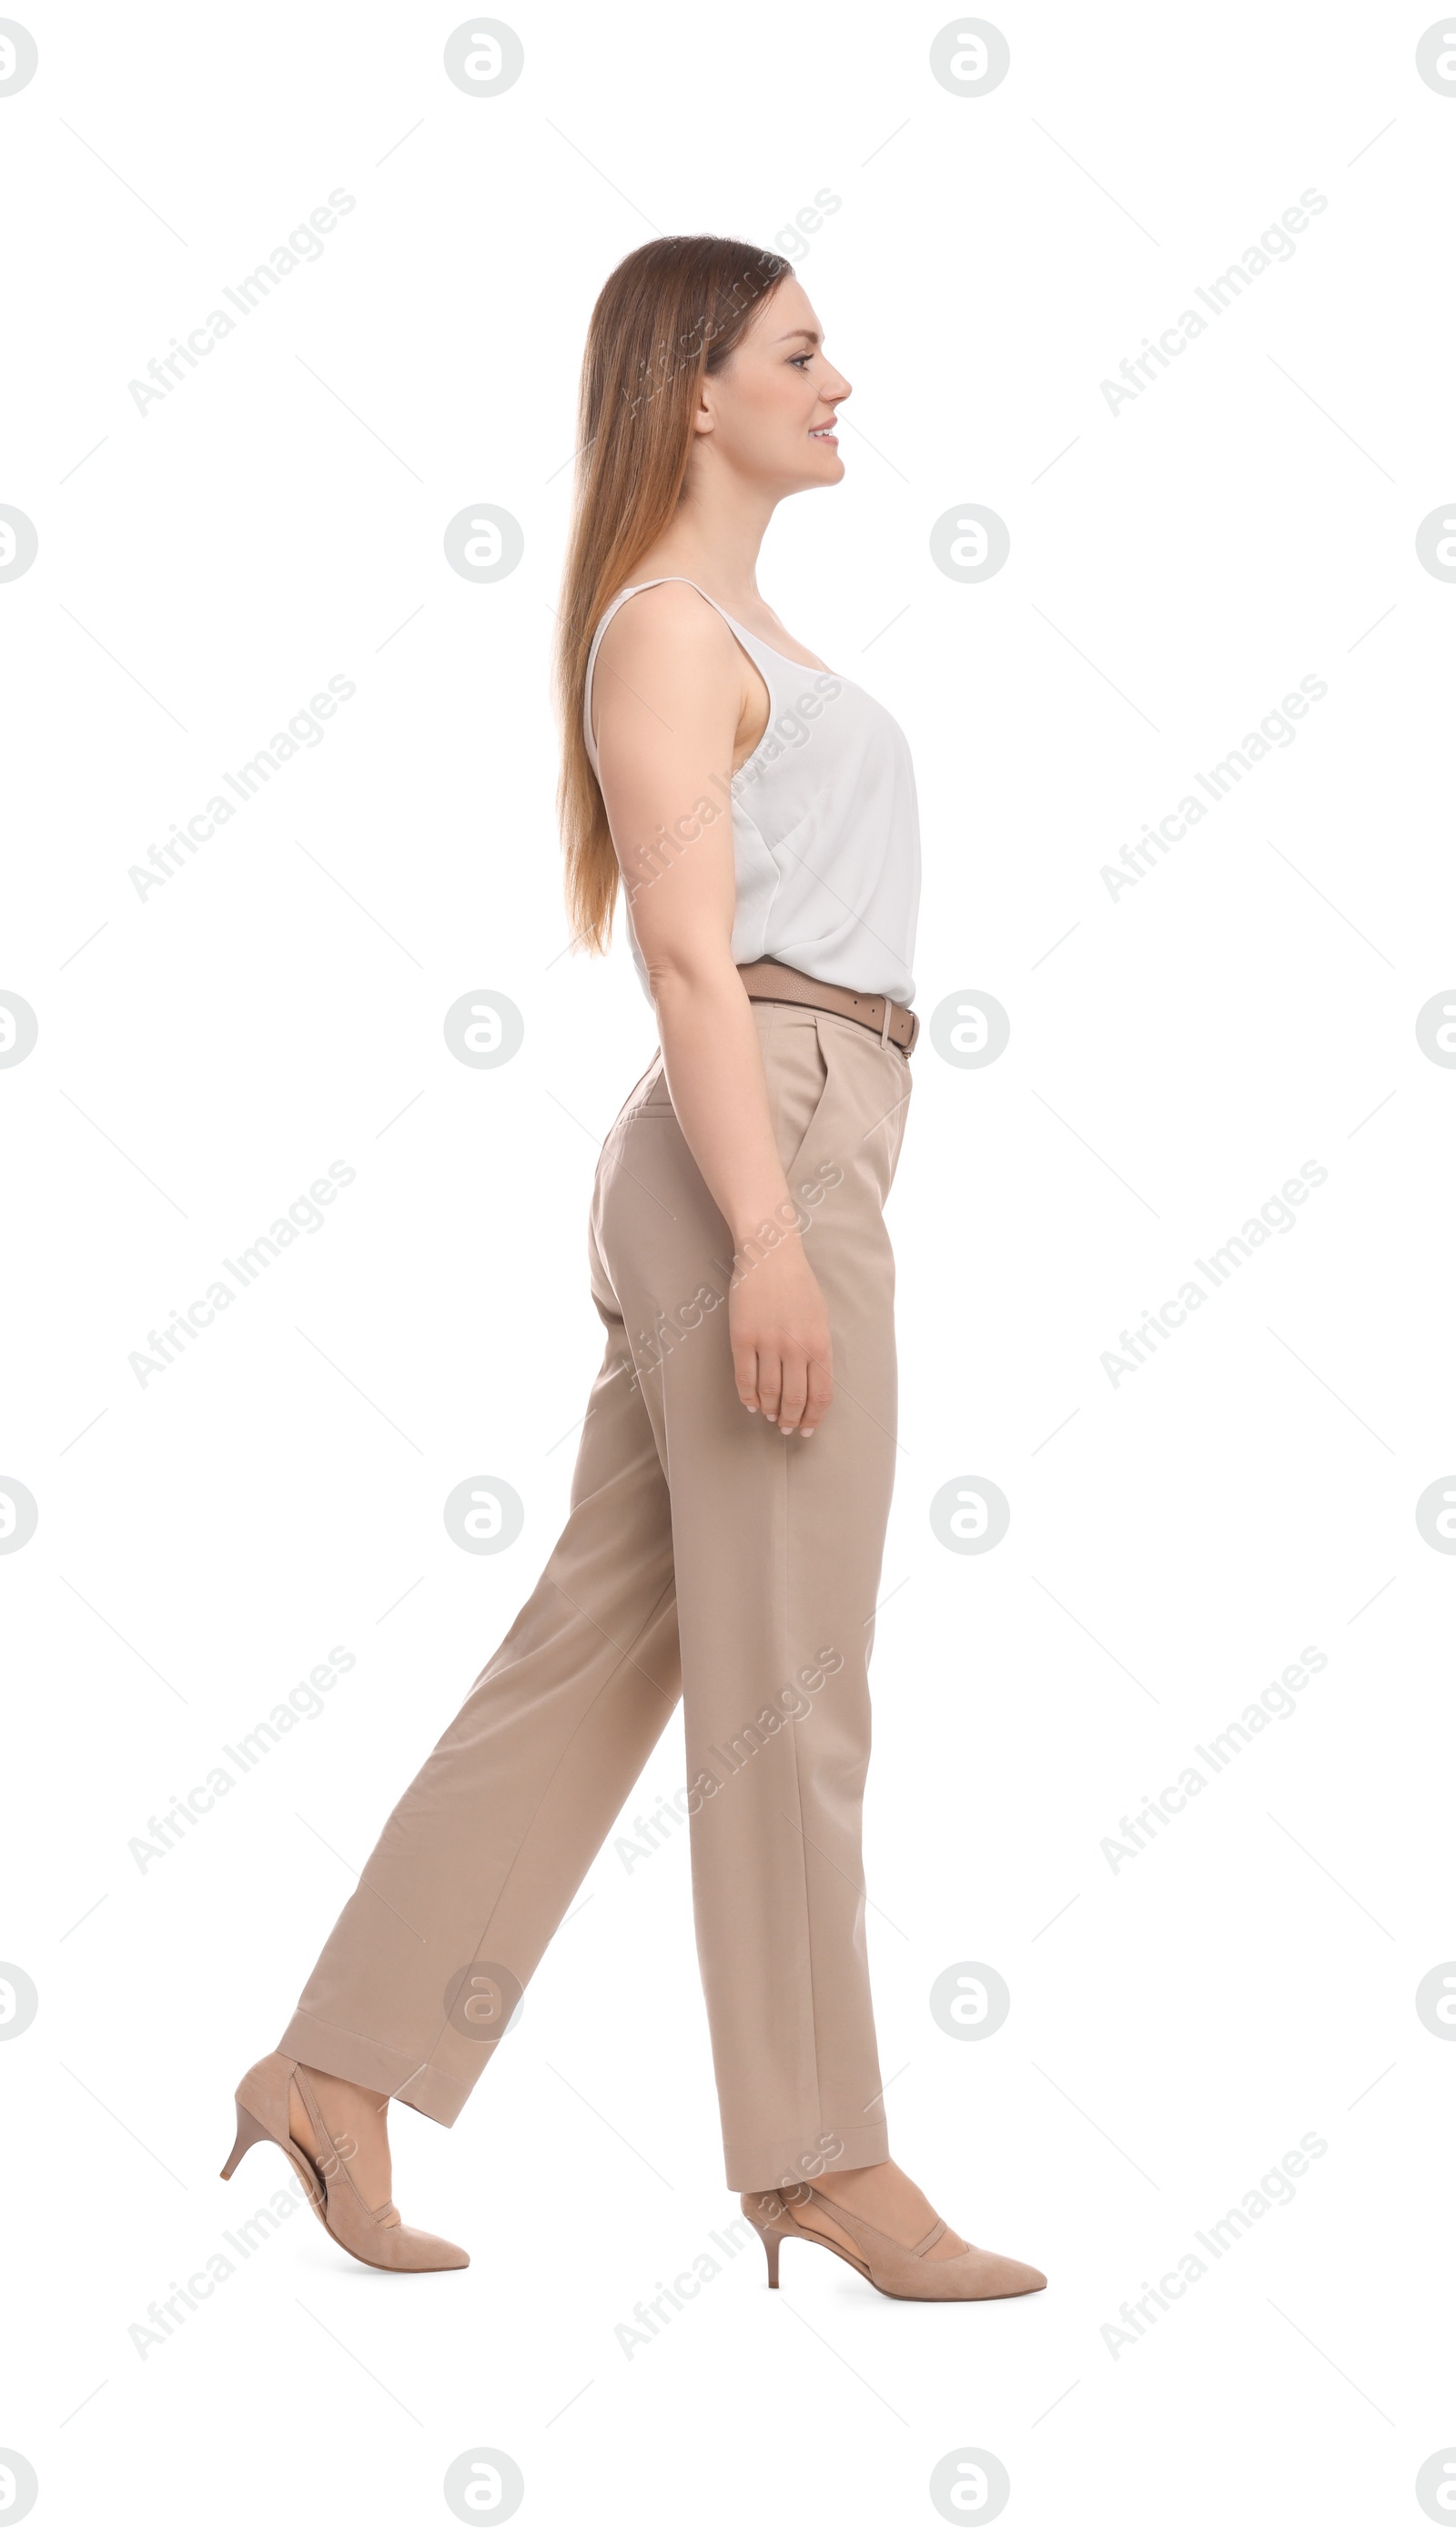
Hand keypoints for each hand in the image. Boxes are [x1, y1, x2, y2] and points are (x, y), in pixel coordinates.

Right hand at [729, 1232, 832, 1434]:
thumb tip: (812, 1384)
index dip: (814, 1417)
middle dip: (790, 1420)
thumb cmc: (798, 1284)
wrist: (769, 1254)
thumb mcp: (820, 1317)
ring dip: (769, 1410)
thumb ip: (818, 1350)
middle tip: (785, 1427)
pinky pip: (745, 1379)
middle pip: (794, 1399)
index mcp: (820, 1343)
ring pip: (769, 1393)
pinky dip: (748, 1397)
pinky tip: (751, 1403)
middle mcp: (796, 1347)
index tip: (807, 1428)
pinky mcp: (742, 1338)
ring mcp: (768, 1343)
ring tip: (769, 1415)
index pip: (821, 1395)